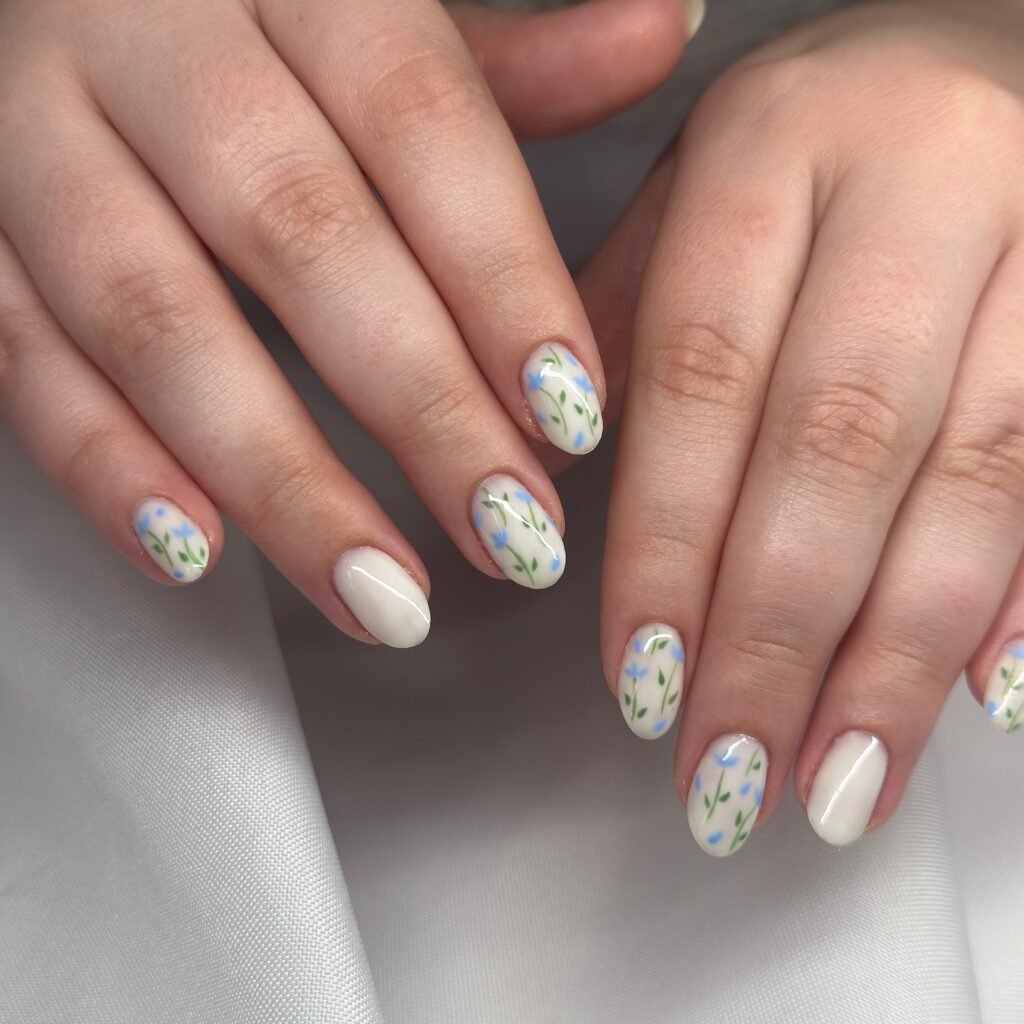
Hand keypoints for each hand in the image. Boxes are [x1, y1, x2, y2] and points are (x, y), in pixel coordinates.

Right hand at [0, 0, 696, 647]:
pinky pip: (21, 359)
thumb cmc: (243, 14)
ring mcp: (32, 138)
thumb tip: (658, 31)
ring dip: (279, 475)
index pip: (420, 124)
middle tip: (510, 532)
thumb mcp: (376, 10)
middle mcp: (145, 38)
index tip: (570, 413)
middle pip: (299, 234)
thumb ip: (506, 56)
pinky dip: (104, 464)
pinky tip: (197, 550)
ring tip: (382, 589)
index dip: (502, 279)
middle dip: (418, 404)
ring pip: (156, 319)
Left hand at [596, 0, 1023, 852]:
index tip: (642, 682)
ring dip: (894, 654)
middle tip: (729, 774)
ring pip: (971, 474)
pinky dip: (1022, 592)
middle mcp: (923, 172)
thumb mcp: (701, 183)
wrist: (985, 45)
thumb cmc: (821, 137)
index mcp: (775, 139)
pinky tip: (978, 698)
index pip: (700, 375)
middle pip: (836, 442)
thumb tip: (563, 488)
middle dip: (775, 633)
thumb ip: (627, 317)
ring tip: (834, 783)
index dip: (666, 545)